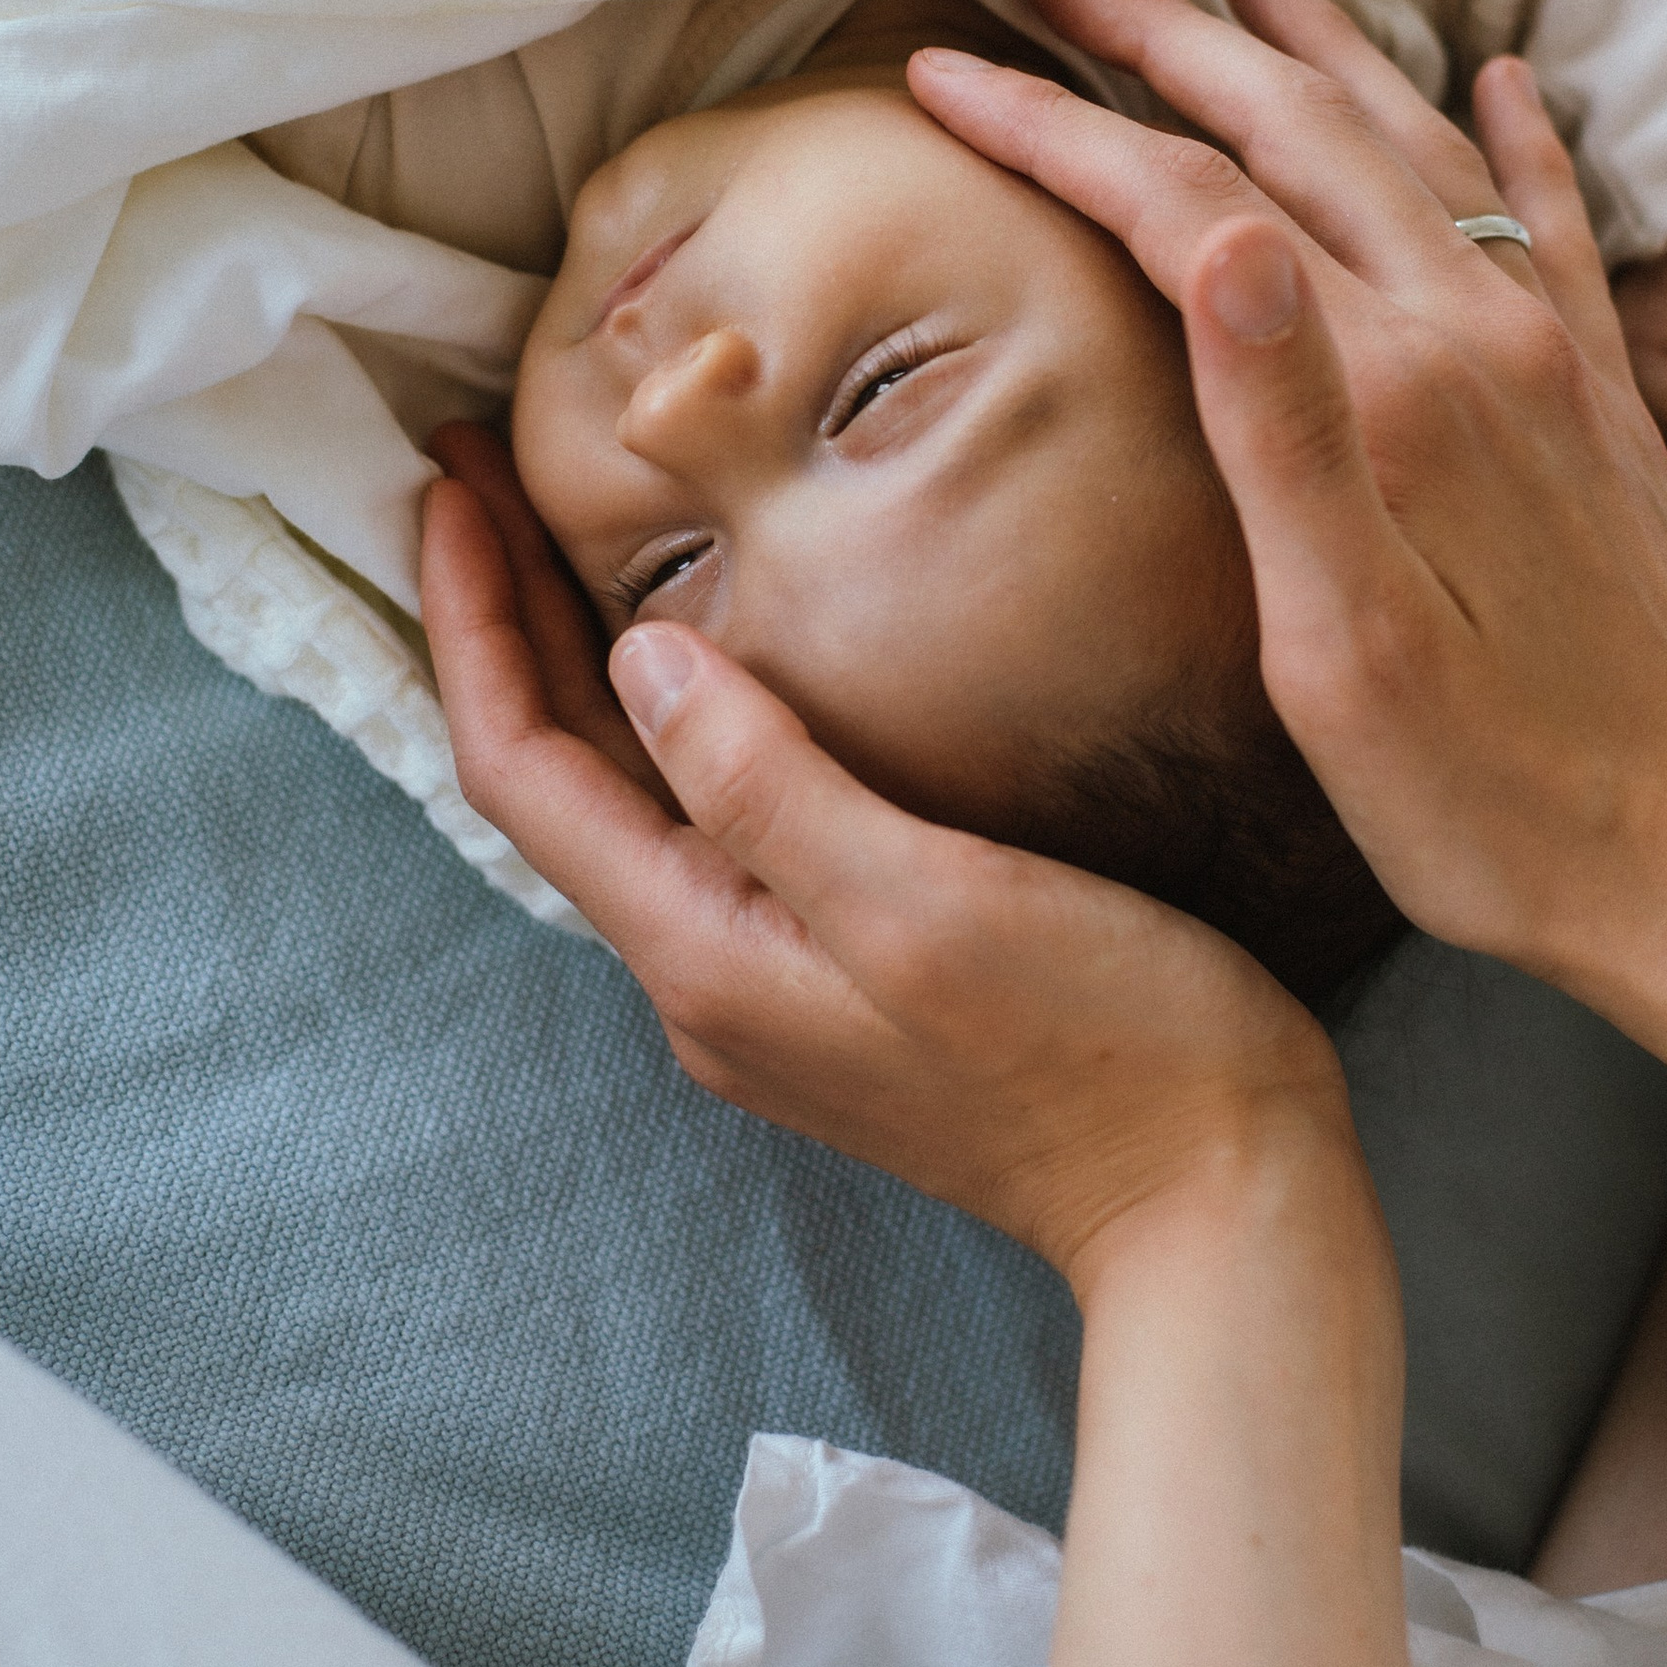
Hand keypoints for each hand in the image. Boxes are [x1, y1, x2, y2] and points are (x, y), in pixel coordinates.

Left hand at [419, 425, 1350, 1293]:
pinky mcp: (839, 976)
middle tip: (477, 466)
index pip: (523, 768)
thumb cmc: (1104, 1049)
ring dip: (579, 662)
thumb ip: (769, 784)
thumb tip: (643, 658)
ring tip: (555, 533)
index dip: (472, 617)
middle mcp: (708, 978)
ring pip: (626, 798)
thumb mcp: (924, 900)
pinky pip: (706, 822)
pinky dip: (672, 716)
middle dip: (507, 619)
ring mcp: (769, 985)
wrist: (1215, 1199)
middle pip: (558, 778)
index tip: (452, 478)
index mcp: (704, 954)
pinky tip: (708, 656)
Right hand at [903, 0, 1666, 1008]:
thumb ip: (1283, 424)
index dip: (1054, 123)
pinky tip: (1501, 78)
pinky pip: (1548, 218)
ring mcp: (1554, 361)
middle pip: (1298, 127)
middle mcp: (1480, 338)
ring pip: (1416, 140)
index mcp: (1393, 392)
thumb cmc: (1495, 804)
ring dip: (1313, 42)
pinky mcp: (1606, 406)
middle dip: (1161, 32)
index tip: (941, 64)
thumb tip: (1220, 229)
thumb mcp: (1344, 649)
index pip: (1188, 201)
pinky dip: (1508, 129)